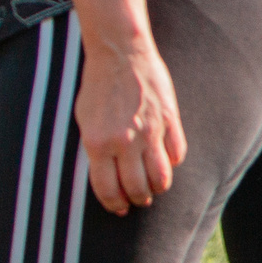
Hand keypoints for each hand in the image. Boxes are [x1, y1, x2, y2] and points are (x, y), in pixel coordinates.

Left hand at [74, 37, 186, 213]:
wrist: (120, 54)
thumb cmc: (97, 86)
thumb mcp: (85, 121)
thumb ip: (95, 149)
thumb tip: (106, 174)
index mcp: (97, 143)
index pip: (107, 189)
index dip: (114, 204)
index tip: (119, 208)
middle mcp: (124, 142)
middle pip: (136, 187)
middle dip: (138, 200)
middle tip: (139, 200)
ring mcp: (150, 131)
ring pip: (160, 177)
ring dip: (157, 188)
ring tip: (154, 189)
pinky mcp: (170, 120)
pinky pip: (177, 153)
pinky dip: (172, 163)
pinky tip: (166, 164)